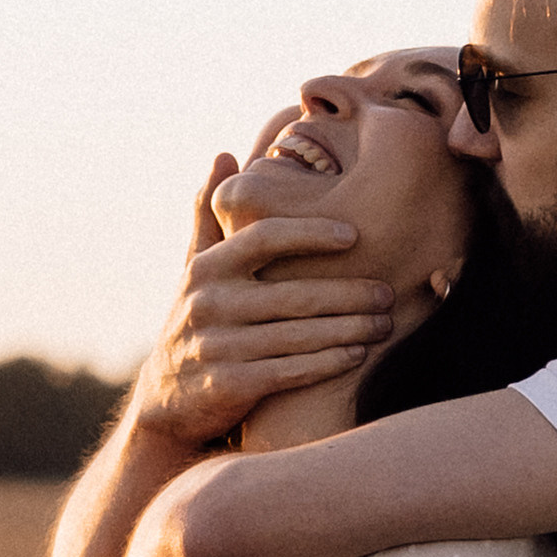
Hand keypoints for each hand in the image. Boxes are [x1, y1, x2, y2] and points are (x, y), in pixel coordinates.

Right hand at [131, 159, 393, 446]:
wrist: (167, 401)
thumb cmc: (199, 322)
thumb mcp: (195, 268)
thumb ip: (211, 214)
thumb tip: (223, 155)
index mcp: (207, 267)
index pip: (265, 237)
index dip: (311, 233)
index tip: (354, 234)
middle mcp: (207, 303)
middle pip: (293, 293)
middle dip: (349, 293)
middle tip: (389, 291)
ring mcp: (216, 346)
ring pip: (298, 335)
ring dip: (349, 329)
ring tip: (385, 324)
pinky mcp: (227, 386)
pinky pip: (289, 372)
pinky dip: (327, 363)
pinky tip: (357, 355)